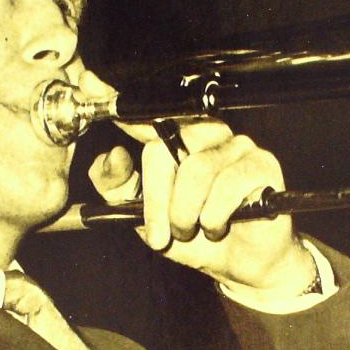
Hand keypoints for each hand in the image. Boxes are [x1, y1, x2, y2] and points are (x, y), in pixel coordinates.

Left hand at [82, 71, 315, 293]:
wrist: (238, 266)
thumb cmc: (197, 238)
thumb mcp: (145, 219)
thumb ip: (119, 189)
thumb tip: (112, 156)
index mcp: (174, 142)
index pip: (142, 116)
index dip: (114, 99)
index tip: (88, 83)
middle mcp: (204, 135)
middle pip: (163, 150)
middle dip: (157, 201)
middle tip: (164, 232)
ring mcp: (236, 146)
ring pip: (196, 169)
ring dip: (187, 212)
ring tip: (196, 230)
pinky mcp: (262, 164)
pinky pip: (228, 184)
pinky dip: (215, 215)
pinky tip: (219, 225)